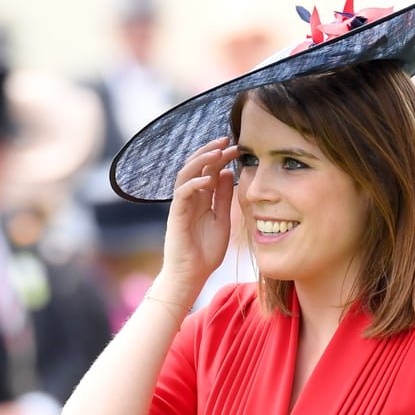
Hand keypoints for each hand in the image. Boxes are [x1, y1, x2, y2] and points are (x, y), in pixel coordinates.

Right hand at [159, 138, 240, 302]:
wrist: (191, 274)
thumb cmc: (205, 252)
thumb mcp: (222, 220)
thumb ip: (224, 198)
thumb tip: (227, 173)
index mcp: (202, 197)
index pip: (210, 170)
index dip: (222, 157)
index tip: (238, 148)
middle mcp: (190, 197)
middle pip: (197, 166)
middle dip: (211, 150)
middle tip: (228, 139)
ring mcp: (181, 205)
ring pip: (186, 174)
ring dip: (201, 160)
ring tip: (217, 151)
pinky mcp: (176, 215)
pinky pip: (182, 194)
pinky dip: (194, 184)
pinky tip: (208, 179)